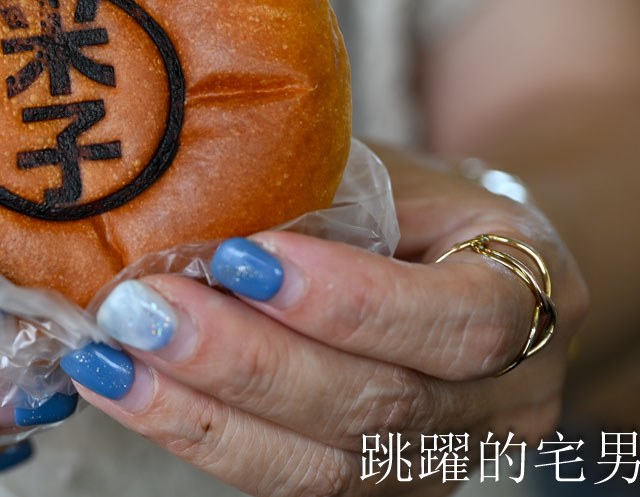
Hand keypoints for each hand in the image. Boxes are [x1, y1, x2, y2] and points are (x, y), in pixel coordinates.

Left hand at [60, 145, 586, 495]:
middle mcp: (504, 399)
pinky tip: (123, 387)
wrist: (438, 259)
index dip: (350, 303)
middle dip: (246, 361)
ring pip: (319, 465)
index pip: (457, 322)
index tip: (243, 256)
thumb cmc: (404, 200)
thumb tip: (182, 203)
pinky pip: (278, 477)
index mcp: (529, 293)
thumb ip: (316, 199)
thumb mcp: (383, 174)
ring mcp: (436, 458)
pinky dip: (192, 431)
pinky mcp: (368, 486)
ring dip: (199, 411)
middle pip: (378, 408)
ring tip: (110, 357)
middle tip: (145, 308)